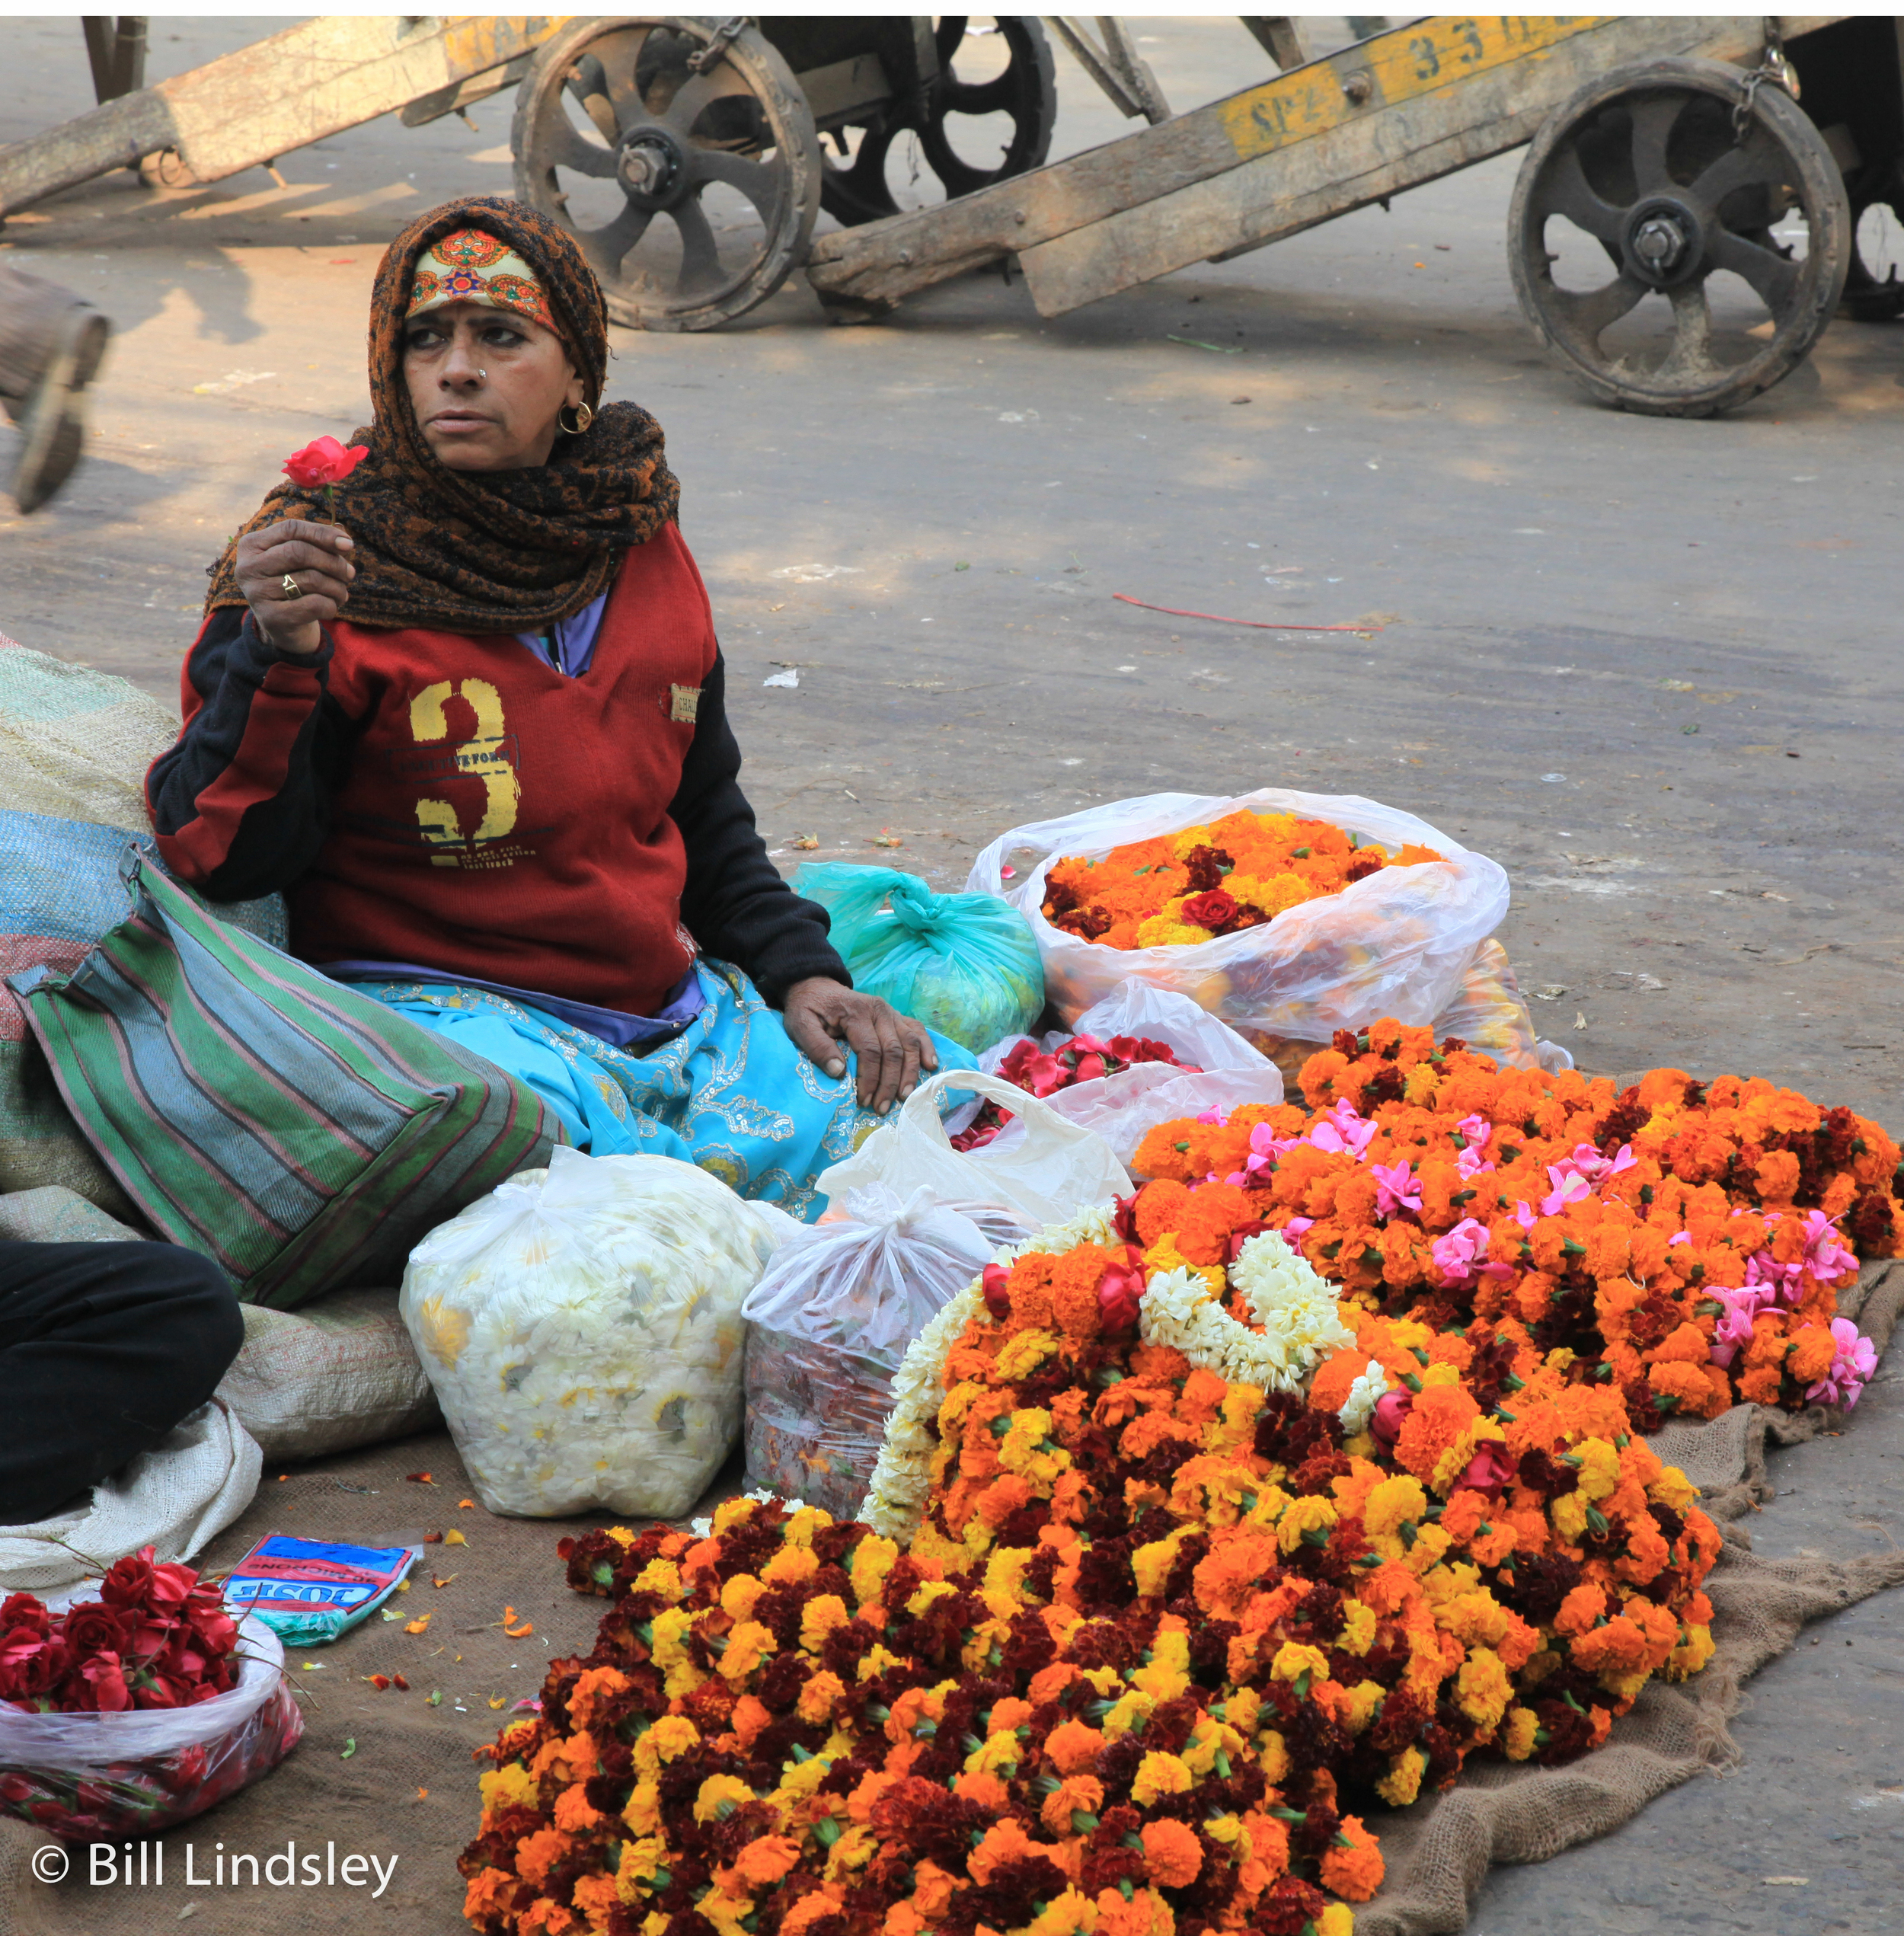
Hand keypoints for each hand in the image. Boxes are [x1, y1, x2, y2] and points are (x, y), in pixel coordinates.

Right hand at [235, 517, 355, 656]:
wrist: (283, 627)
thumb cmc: (293, 585)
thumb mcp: (300, 561)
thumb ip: (317, 544)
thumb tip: (343, 537)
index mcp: (252, 545)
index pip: (290, 528)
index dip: (322, 533)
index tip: (348, 544)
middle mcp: (248, 567)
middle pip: (300, 552)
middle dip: (333, 562)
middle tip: (350, 573)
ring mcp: (257, 593)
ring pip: (311, 579)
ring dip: (337, 587)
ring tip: (342, 593)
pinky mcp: (271, 617)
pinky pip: (315, 604)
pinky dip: (332, 605)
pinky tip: (331, 607)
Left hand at [781, 978, 937, 1115]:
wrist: (816, 986)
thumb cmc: (808, 1009)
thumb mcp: (800, 1025)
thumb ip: (817, 1047)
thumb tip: (839, 1072)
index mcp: (856, 1012)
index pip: (870, 1050)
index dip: (870, 1078)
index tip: (863, 1100)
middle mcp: (879, 1010)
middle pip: (894, 1050)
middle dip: (890, 1082)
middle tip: (882, 1107)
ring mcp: (891, 1012)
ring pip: (910, 1042)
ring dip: (910, 1071)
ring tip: (905, 1095)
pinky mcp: (896, 1015)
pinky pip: (917, 1030)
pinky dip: (926, 1047)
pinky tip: (930, 1065)